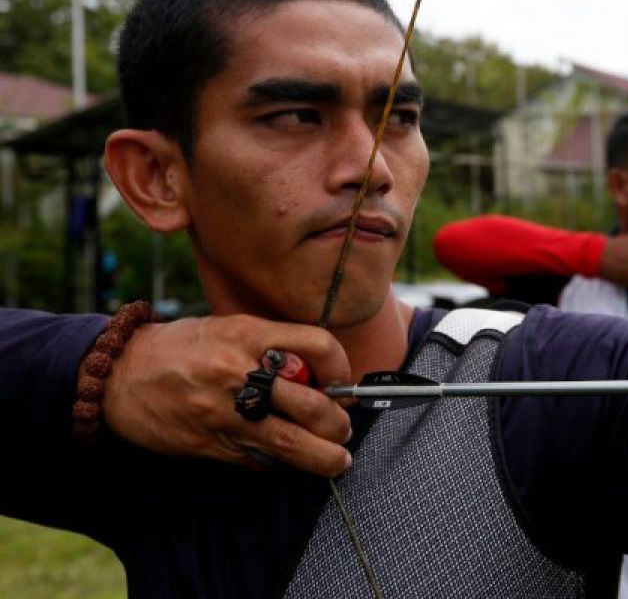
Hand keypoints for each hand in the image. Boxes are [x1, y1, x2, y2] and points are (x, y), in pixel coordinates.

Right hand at [103, 315, 353, 476]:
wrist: (120, 374)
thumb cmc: (182, 347)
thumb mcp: (229, 328)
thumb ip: (273, 346)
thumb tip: (320, 376)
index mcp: (249, 334)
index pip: (318, 346)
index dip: (341, 368)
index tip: (343, 383)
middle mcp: (240, 372)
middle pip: (313, 404)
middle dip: (338, 423)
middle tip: (343, 429)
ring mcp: (225, 412)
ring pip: (291, 443)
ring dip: (324, 456)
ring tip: (336, 459)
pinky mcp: (211, 443)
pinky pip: (259, 460)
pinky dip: (280, 463)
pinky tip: (286, 460)